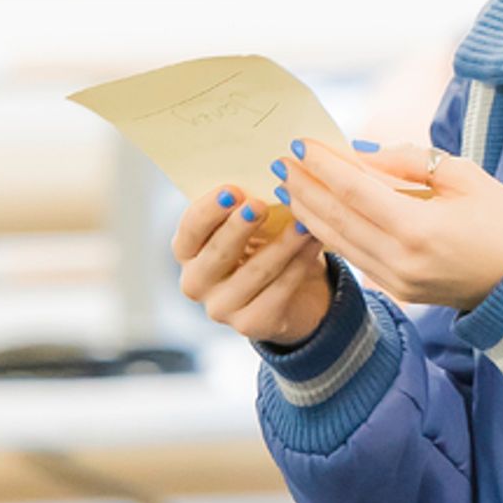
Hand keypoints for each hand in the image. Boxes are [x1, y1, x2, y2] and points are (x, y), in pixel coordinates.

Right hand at [171, 186, 332, 346]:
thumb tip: (269, 176)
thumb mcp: (254, 224)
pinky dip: (299, 264)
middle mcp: (195, 283)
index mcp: (188, 251)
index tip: (233, 190)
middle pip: (217, 253)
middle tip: (260, 206)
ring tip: (304, 223)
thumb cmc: (267, 246)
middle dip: (239, 227)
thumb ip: (248, 206)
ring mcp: (220, 308)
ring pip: (254, 272)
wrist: (297, 294)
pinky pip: (278, 291)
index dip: (209, 210)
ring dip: (282, 245)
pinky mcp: (250, 325)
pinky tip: (314, 244)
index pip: (190, 229)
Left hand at [270, 138, 502, 312]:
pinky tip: (314, 214)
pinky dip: (328, 233)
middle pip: (336, 218)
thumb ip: (411, 162)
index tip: (300, 143)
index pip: (355, 191)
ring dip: (308, 210)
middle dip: (305, 186)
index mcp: (418, 229)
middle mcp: (399, 260)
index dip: (324, 165)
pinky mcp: (398, 290)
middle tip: (279, 160)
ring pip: (337, 241)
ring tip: (287, 184)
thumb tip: (362, 153)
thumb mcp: (465, 177)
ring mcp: (396, 280)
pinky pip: (353, 257)